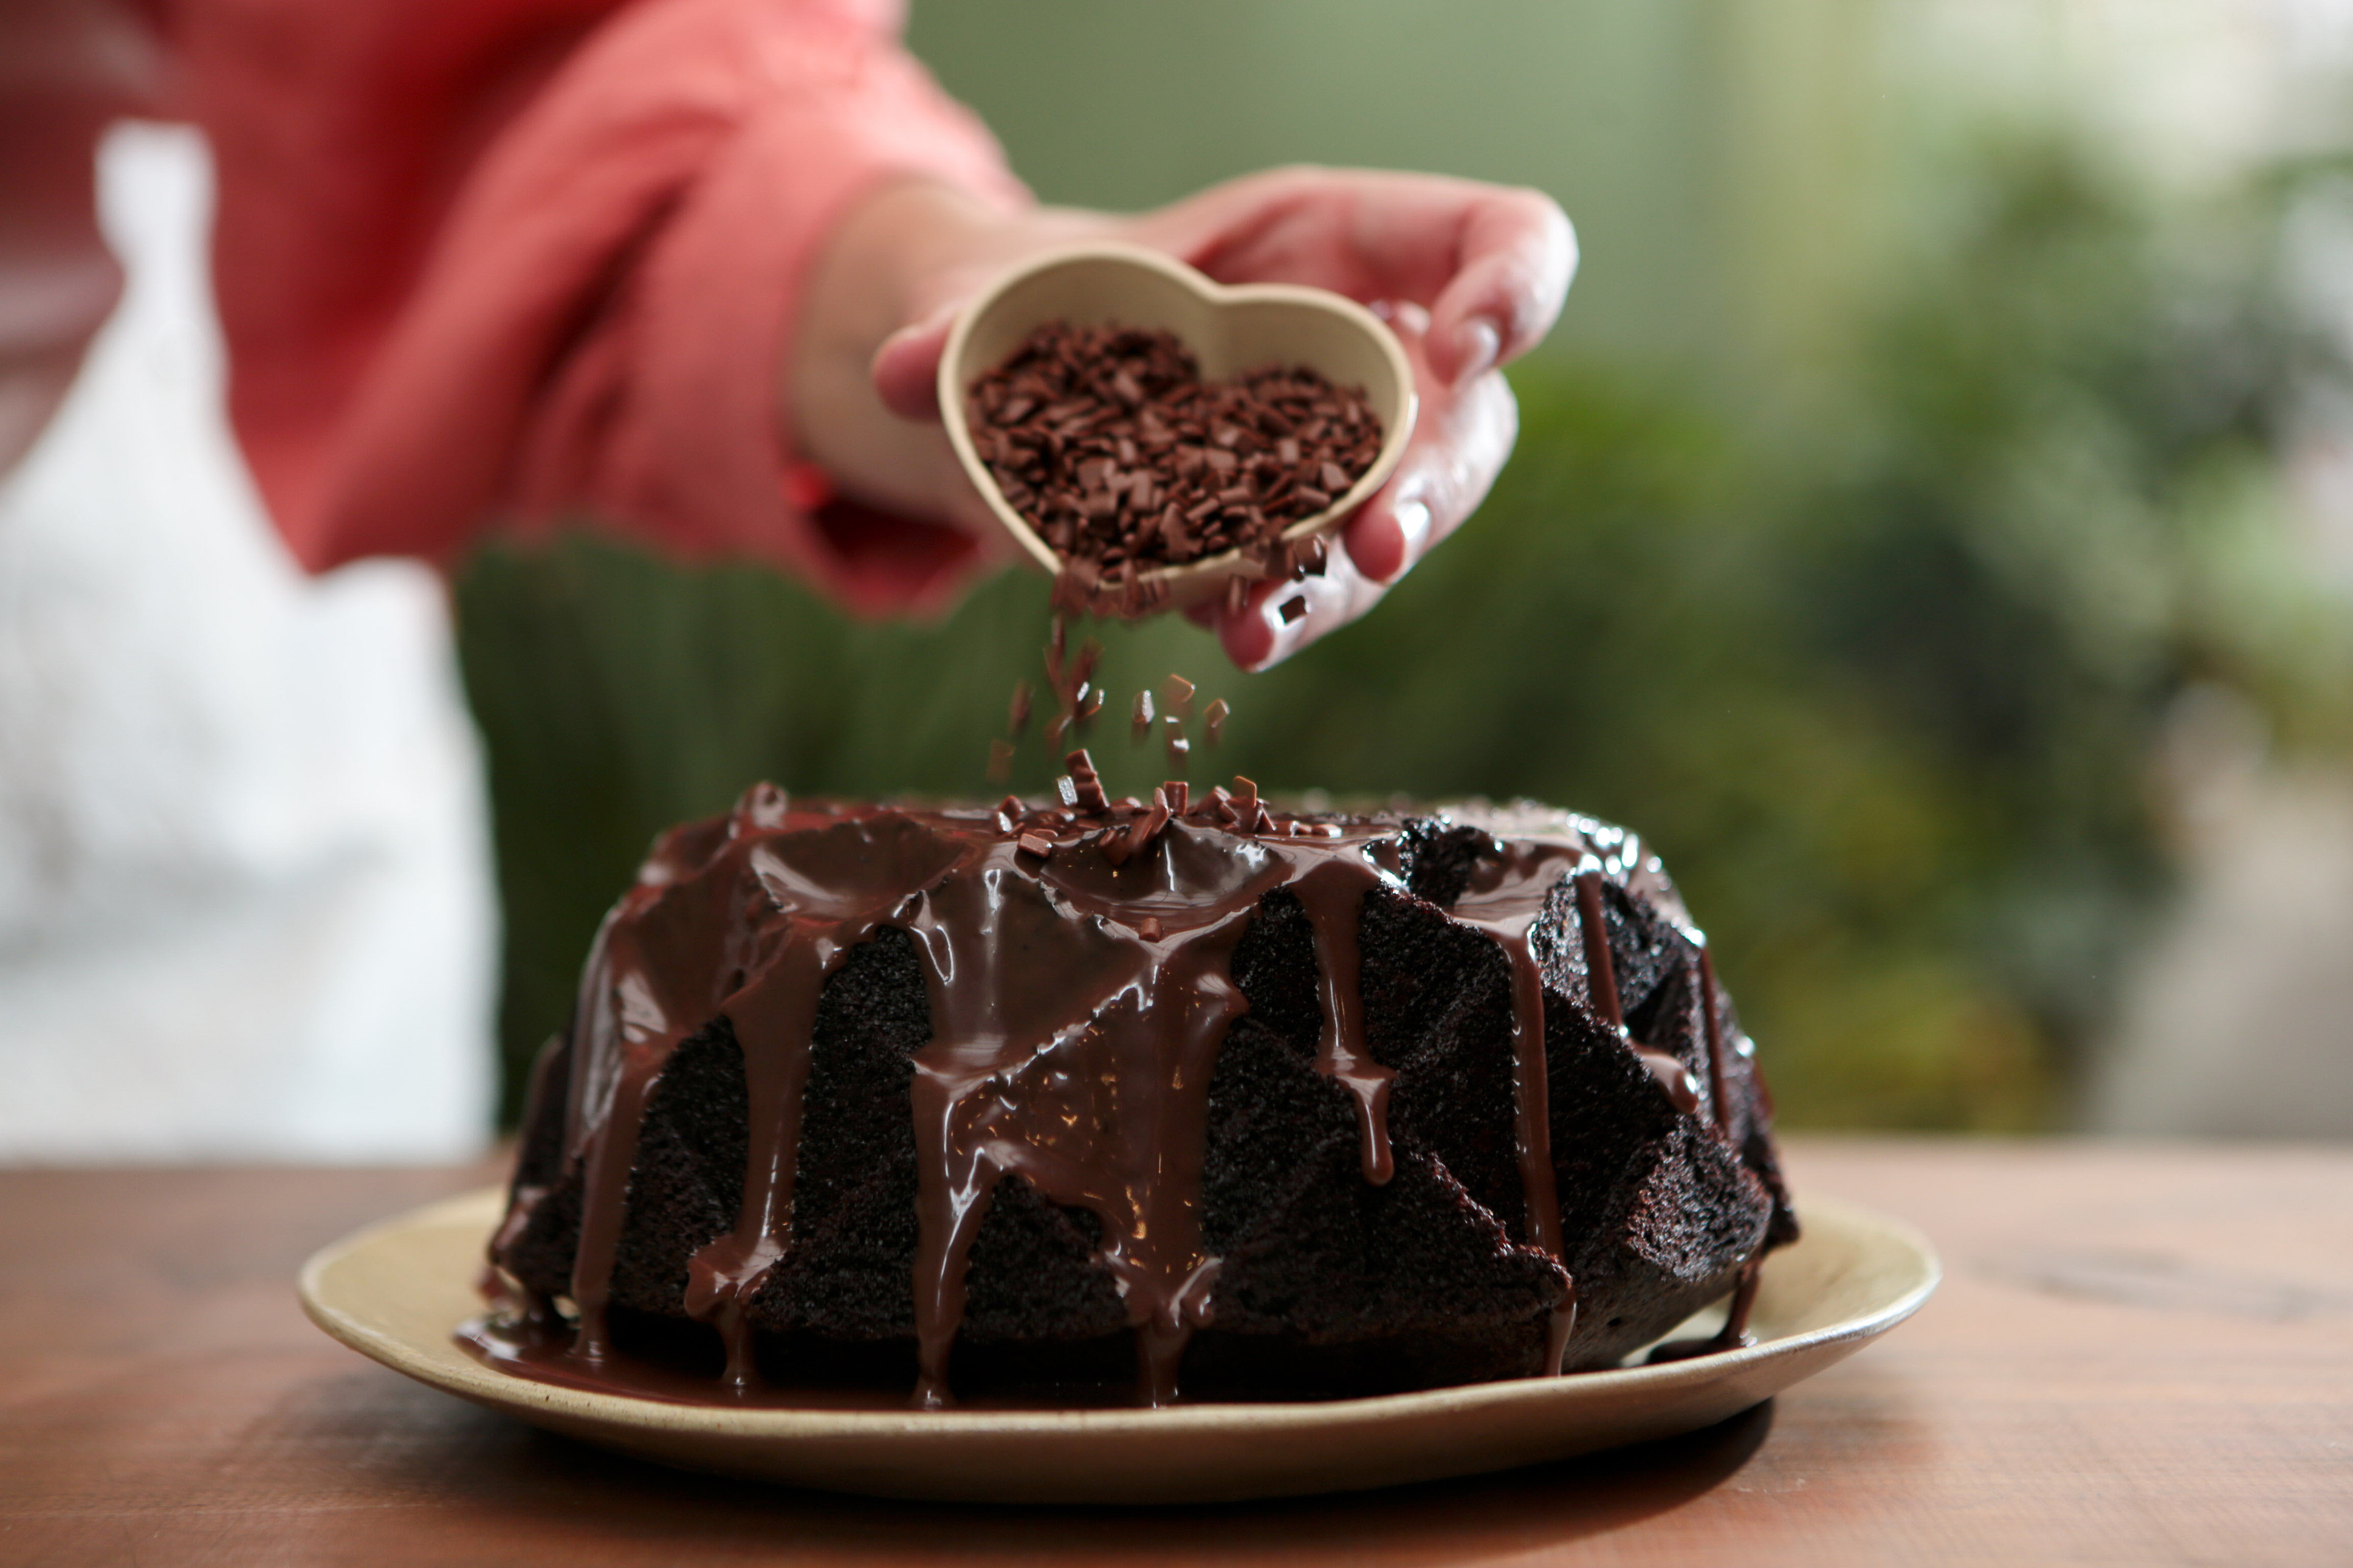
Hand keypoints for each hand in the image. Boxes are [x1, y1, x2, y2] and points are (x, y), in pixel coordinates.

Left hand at [792, 168, 1574, 669]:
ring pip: (1401, 519)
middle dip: (1429, 481)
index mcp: (1346, 243)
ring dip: (1344, 581)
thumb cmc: (1056, 295)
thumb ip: (961, 319)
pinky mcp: (1297, 539)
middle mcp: (1371, 352)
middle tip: (1378, 541)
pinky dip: (1278, 610)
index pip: (1501, 241)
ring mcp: (1345, 457)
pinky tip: (1229, 637)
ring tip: (1263, 626)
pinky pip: (1318, 579)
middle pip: (1468, 417)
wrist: (1024, 377)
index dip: (1514, 289)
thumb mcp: (1010, 287)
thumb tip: (901, 369)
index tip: (1468, 347)